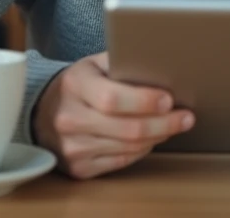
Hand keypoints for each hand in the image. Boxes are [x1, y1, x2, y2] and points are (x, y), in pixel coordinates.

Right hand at [32, 52, 194, 178]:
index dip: (145, 101)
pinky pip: (121, 161)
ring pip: (128, 147)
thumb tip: (162, 68)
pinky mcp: (78, 168)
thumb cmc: (79, 84)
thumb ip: (122, 63)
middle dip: (164, 123)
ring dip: (157, 136)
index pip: (112, 98)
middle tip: (186, 117)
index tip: (169, 99)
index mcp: (74, 84)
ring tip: (174, 125)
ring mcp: (72, 147)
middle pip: (127, 128)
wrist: (43, 113)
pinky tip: (152, 138)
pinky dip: (142, 150)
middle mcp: (69, 118)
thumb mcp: (94, 63)